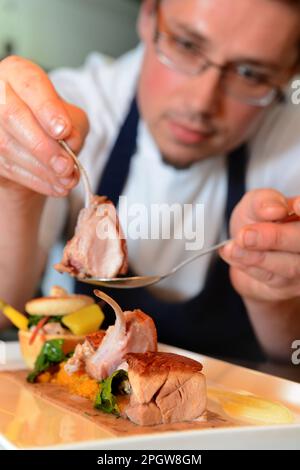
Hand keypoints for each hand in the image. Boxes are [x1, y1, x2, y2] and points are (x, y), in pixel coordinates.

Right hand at [0, 55, 88, 199]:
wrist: (34, 148)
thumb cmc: (53, 124)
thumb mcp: (72, 118)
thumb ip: (74, 125)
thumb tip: (69, 140)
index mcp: (18, 73)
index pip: (31, 85)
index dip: (47, 109)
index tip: (64, 131)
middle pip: (12, 116)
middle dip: (43, 146)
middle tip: (67, 166)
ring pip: (7, 146)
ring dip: (42, 169)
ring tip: (67, 180)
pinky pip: (7, 168)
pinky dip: (35, 181)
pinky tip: (55, 187)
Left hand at [220, 189, 299, 301]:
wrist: (244, 253)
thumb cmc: (256, 223)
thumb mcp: (254, 204)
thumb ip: (263, 201)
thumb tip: (275, 209)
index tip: (296, 205)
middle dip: (275, 238)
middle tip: (245, 235)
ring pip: (291, 267)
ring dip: (258, 257)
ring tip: (232, 248)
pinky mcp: (290, 287)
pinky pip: (273, 279)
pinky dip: (250, 266)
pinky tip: (233, 255)